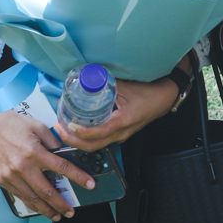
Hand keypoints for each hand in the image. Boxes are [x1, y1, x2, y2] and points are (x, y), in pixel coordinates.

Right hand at [0, 98, 94, 221]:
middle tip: (70, 211)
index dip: (78, 177)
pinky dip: (30, 203)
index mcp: (34, 152)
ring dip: (46, 209)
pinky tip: (38, 207)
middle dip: (61, 204)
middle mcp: (23, 167)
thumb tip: (63, 153)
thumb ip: (52, 142)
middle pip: (46, 191)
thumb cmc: (13, 123)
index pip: (62, 168)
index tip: (89, 184)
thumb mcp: (38, 127)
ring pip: (32, 198)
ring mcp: (11, 176)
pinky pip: (19, 195)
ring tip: (56, 215)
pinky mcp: (1, 180)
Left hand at [53, 75, 176, 152]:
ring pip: (96, 146)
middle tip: (59, 128)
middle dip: (73, 141)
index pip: (100, 133)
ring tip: (63, 128)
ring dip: (78, 141)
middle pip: (93, 146)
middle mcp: (121, 133)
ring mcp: (121, 136)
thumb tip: (88, 75)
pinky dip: (86, 138)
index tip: (69, 125)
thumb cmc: (148, 92)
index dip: (83, 132)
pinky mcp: (120, 135)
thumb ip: (107, 81)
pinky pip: (101, 141)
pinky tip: (77, 128)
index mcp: (123, 122)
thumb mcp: (126, 86)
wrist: (163, 99)